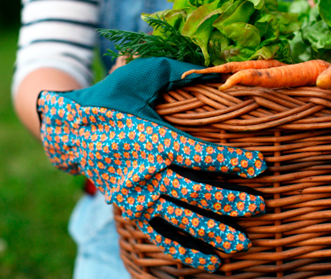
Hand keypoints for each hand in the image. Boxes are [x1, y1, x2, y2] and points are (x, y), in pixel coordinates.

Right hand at [37, 58, 265, 271]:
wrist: (71, 129)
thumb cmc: (111, 97)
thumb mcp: (141, 75)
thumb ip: (176, 71)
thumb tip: (215, 72)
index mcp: (153, 140)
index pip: (201, 155)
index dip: (233, 163)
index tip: (259, 166)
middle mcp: (146, 173)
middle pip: (196, 194)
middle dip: (231, 201)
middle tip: (258, 206)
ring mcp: (137, 197)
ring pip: (181, 220)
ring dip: (213, 232)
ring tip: (241, 244)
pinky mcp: (130, 210)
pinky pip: (160, 236)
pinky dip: (184, 251)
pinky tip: (209, 261)